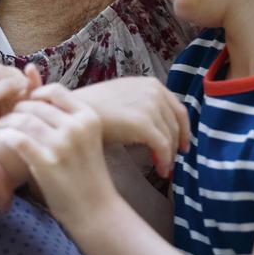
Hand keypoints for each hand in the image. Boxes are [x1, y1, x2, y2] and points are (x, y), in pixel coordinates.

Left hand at [0, 84, 115, 228]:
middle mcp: (76, 127)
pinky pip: (18, 140)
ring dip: (9, 120)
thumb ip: (68, 119)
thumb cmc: (87, 174)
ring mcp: (61, 145)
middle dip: (18, 108)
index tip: (28, 101)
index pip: (56, 91)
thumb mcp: (87, 138)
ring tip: (2, 125)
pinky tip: (3, 138)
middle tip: (9, 115)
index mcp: (89, 117)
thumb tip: (38, 99)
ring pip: (24, 120)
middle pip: (37, 105)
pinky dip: (7, 136)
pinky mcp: (46, 163)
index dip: (38, 93)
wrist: (95, 209)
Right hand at [72, 77, 187, 177]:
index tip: (183, 145)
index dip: (183, 129)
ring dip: (169, 155)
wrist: (71, 114)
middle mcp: (153, 91)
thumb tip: (158, 126)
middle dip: (177, 145)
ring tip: (164, 169)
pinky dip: (164, 160)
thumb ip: (142, 106)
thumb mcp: (122, 100)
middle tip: (174, 161)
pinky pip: (162, 146)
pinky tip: (161, 170)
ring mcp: (149, 105)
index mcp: (149, 84)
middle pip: (176, 124)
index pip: (177, 109)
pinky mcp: (143, 123)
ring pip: (171, 137)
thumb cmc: (92, 110)